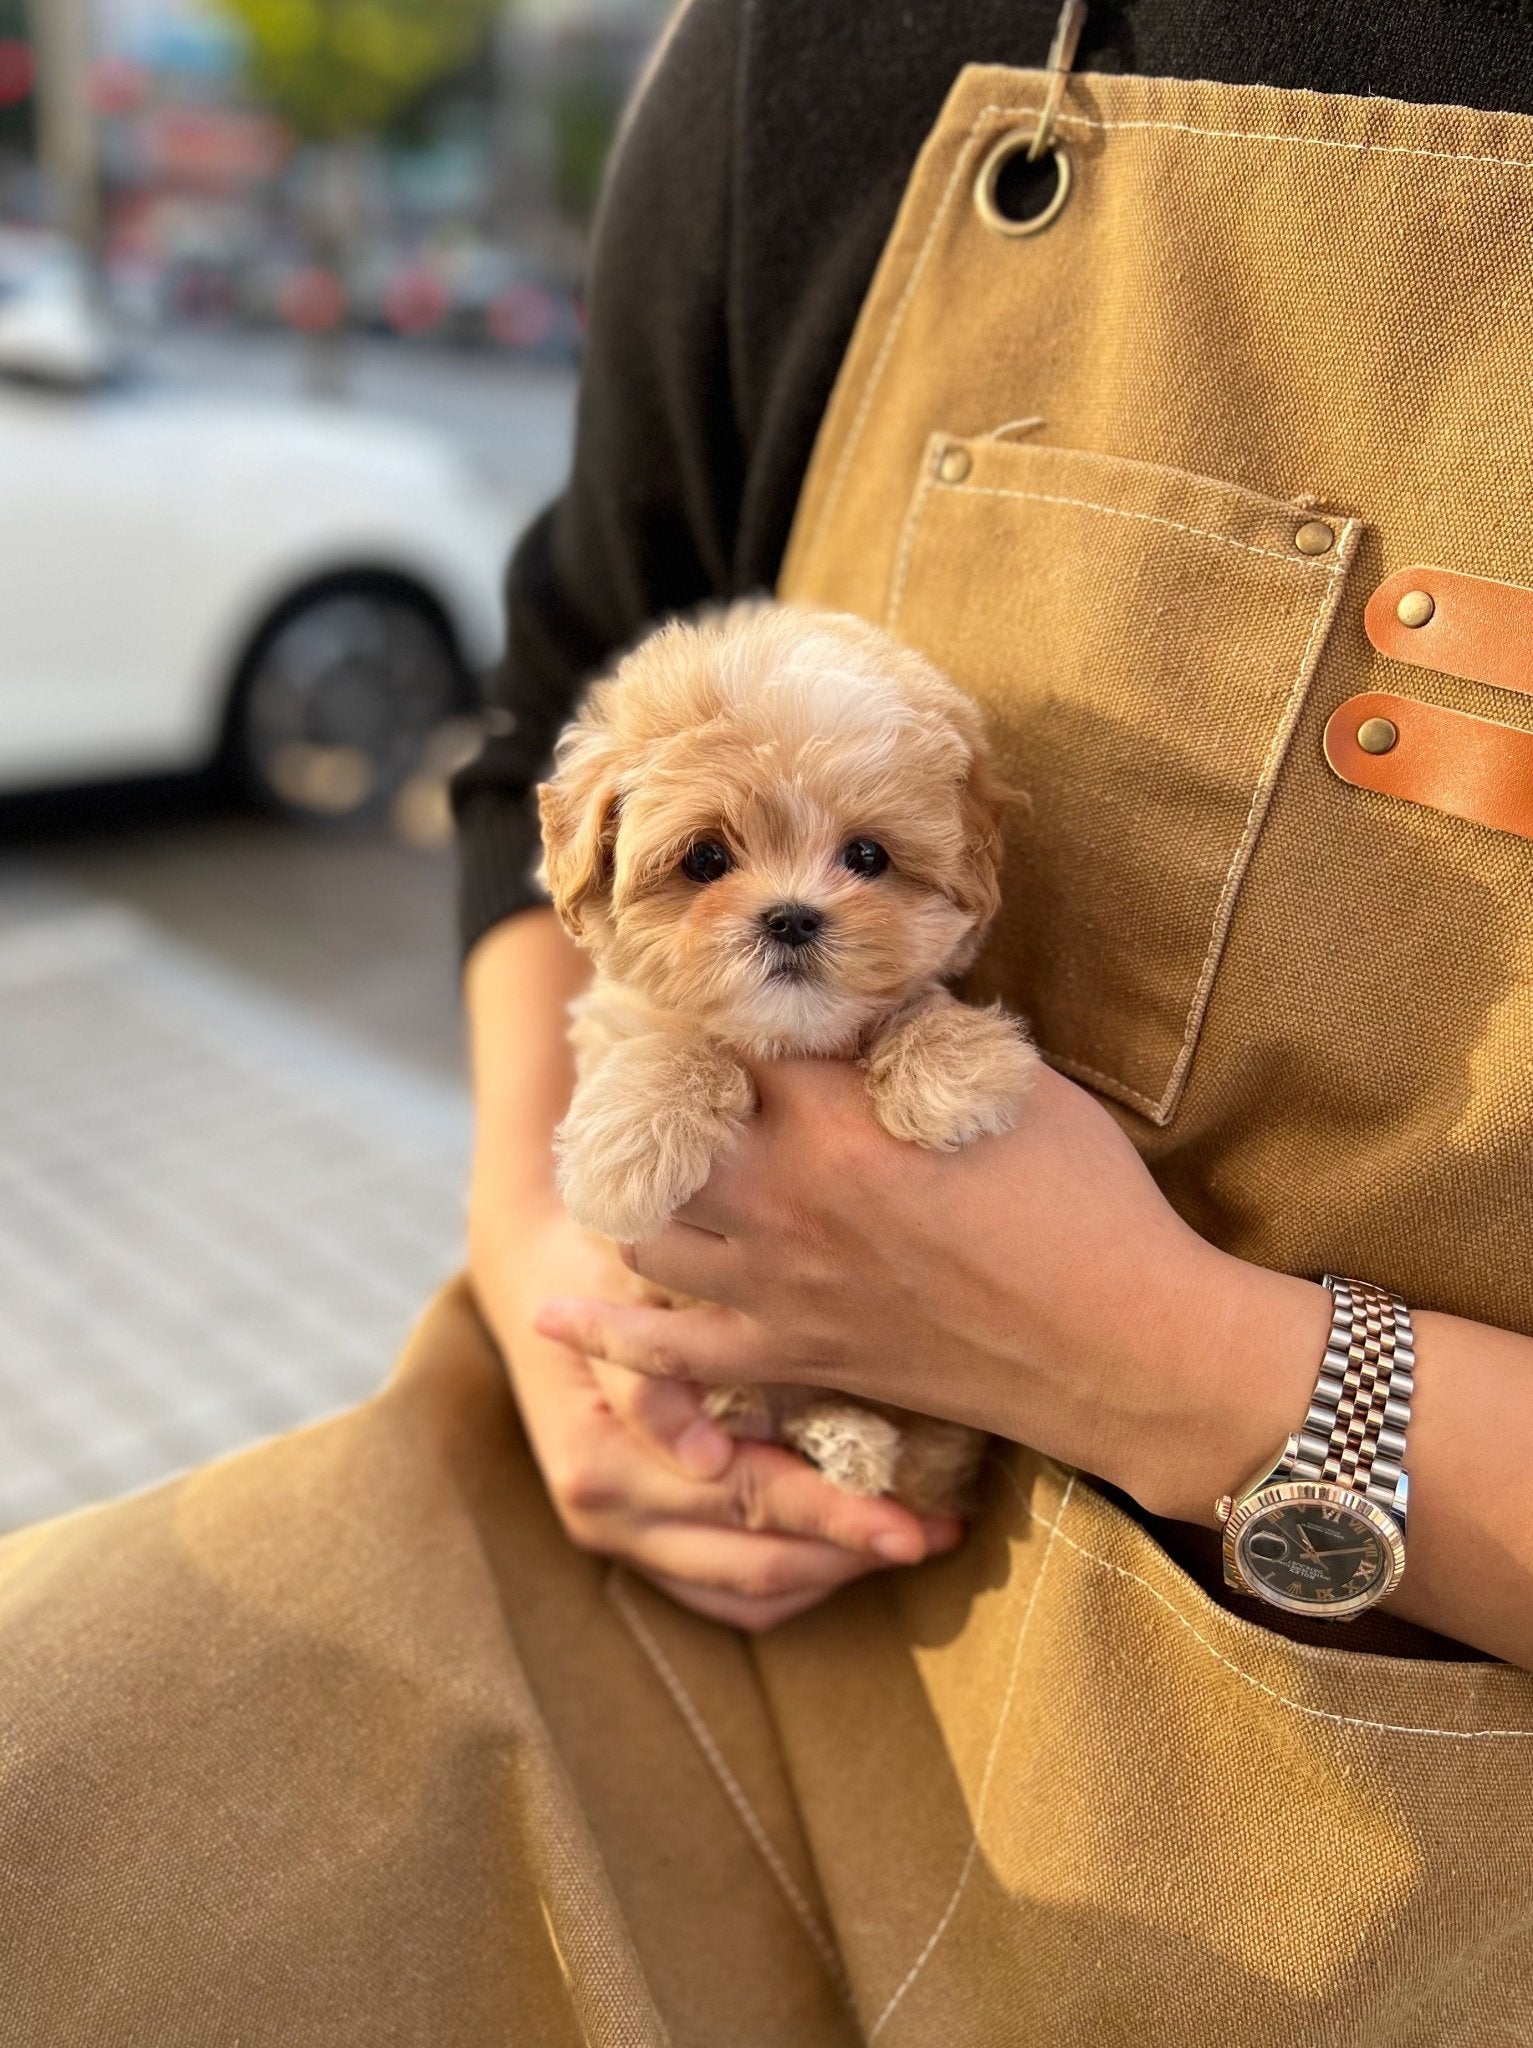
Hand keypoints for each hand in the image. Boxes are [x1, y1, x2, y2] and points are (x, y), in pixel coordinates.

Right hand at [470, 1196, 959, 1630]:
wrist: (542, 1285)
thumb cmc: (607, 1262)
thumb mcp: (636, 1275)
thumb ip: (672, 1347)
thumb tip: (727, 1429)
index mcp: (603, 1452)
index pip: (739, 1498)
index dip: (832, 1513)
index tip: (912, 1519)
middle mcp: (603, 1511)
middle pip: (752, 1558)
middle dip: (854, 1549)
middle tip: (940, 1531)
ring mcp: (616, 1538)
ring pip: (746, 1591)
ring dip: (837, 1572)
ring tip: (919, 1536)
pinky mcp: (636, 1548)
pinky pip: (729, 1596)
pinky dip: (799, 1581)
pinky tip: (857, 1547)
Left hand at [534, 1059, 1331, 1524]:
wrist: (1123, 1348)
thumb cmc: (1089, 1205)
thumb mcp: (1007, 1085)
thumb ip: (915, 1041)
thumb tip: (864, 1005)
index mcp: (833, 1117)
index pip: (728, 1035)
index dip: (704, 1001)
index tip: (685, 974)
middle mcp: (782, 1199)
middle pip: (657, 1128)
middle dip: (635, 1084)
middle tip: (626, 1053)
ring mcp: (779, 1287)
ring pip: (646, 1230)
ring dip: (621, 1187)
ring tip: (611, 1152)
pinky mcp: (797, 1355)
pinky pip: (676, 1357)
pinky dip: (608, 1333)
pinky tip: (551, 1309)